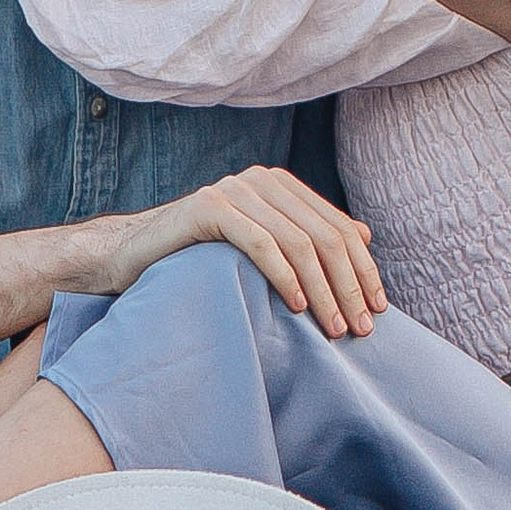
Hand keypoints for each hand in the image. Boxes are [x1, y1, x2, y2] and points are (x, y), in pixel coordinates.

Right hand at [107, 164, 385, 337]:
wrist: (132, 254)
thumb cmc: (200, 257)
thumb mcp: (261, 245)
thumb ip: (307, 236)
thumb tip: (364, 236)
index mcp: (281, 186)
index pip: (339, 227)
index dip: (363, 269)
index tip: (377, 309)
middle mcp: (262, 180)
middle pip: (325, 235)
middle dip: (349, 285)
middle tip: (360, 329)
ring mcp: (234, 189)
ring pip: (298, 241)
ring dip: (323, 289)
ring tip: (333, 327)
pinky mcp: (208, 206)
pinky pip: (260, 242)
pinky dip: (285, 276)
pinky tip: (297, 306)